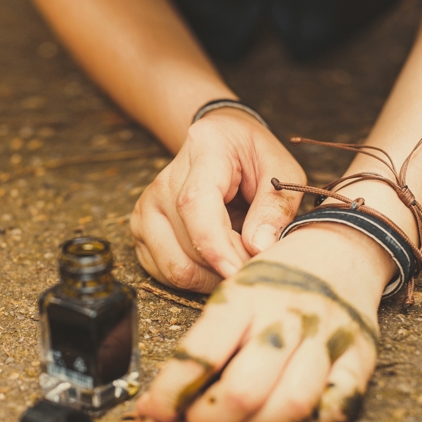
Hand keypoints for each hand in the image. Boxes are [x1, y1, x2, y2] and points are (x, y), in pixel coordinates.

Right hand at [130, 110, 306, 293]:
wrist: (220, 143)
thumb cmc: (253, 157)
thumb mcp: (281, 171)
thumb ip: (275, 206)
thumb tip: (258, 248)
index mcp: (203, 152)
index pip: (195, 205)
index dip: (216, 247)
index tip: (240, 272)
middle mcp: (163, 181)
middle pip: (187, 244)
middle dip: (227, 266)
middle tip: (255, 259)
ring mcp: (146, 207)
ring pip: (174, 266)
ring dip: (212, 276)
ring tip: (236, 256)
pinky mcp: (140, 229)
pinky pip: (164, 273)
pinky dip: (195, 278)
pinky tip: (215, 259)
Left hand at [137, 225, 390, 421]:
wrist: (341, 250)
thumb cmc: (275, 280)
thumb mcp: (231, 293)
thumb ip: (205, 343)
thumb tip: (164, 402)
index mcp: (244, 297)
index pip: (199, 355)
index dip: (170, 394)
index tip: (155, 412)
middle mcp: (287, 316)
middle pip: (244, 390)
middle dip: (211, 419)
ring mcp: (328, 338)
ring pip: (291, 405)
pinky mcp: (361, 356)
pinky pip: (336, 407)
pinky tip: (288, 413)